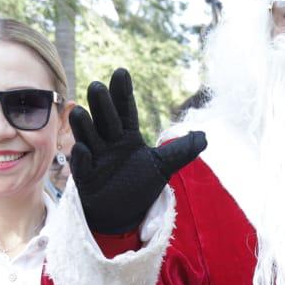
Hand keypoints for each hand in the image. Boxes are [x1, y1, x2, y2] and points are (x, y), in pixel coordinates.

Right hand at [68, 68, 206, 234]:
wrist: (123, 213)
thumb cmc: (138, 184)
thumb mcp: (163, 166)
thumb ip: (181, 151)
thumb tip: (204, 136)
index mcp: (126, 135)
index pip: (125, 110)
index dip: (122, 93)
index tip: (121, 72)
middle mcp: (108, 142)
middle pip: (105, 119)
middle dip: (102, 104)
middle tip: (98, 86)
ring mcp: (95, 158)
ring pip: (87, 137)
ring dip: (84, 125)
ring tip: (79, 111)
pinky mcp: (86, 178)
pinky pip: (81, 166)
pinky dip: (81, 158)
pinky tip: (83, 150)